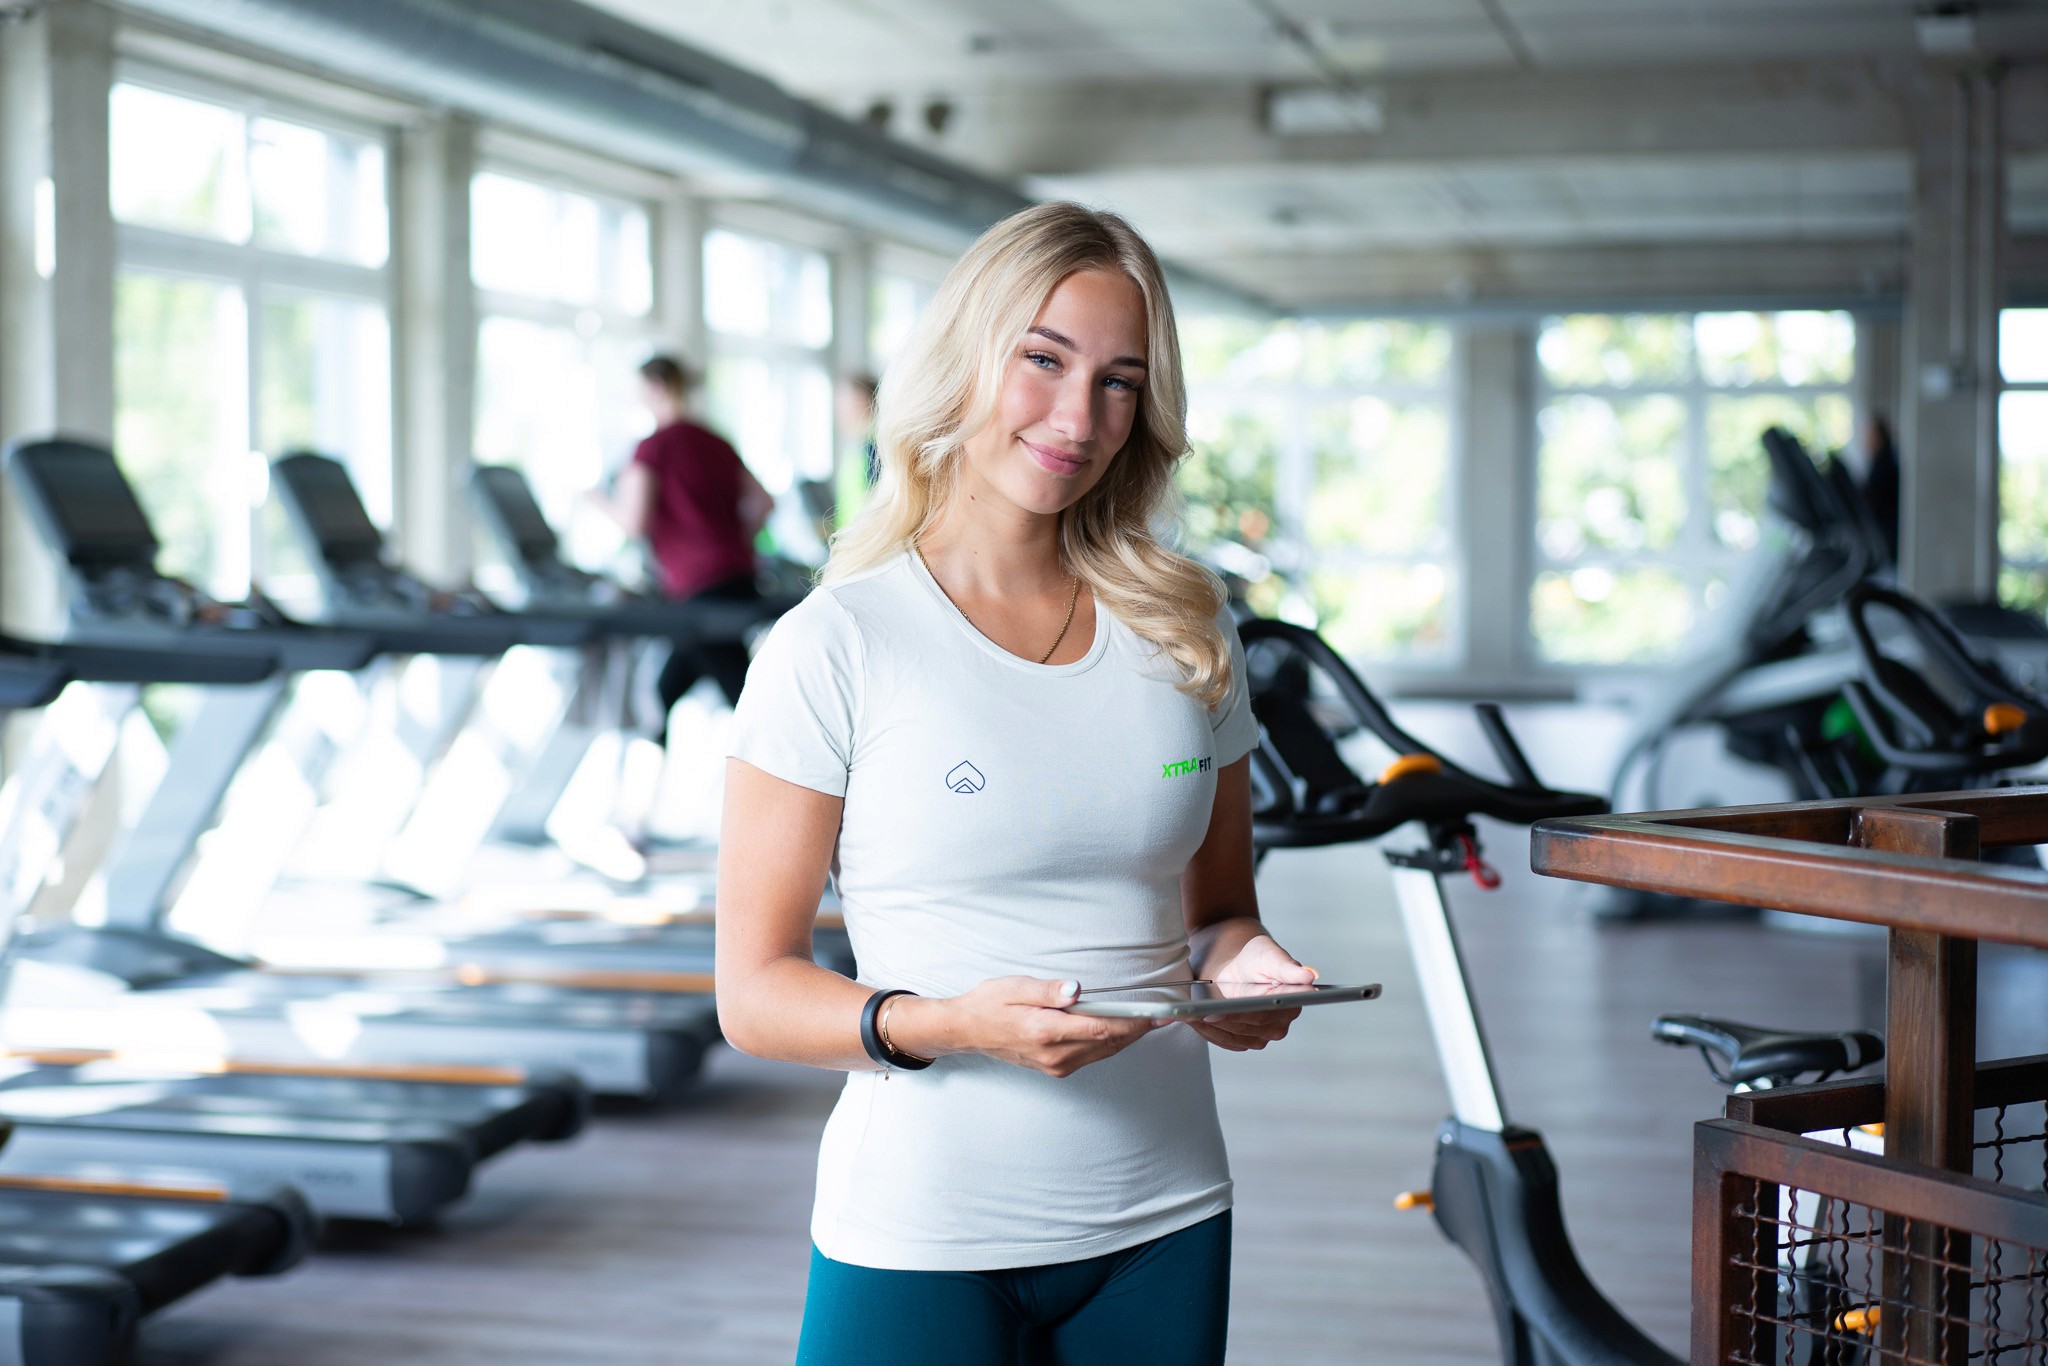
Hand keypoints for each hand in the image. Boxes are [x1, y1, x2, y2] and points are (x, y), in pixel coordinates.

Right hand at [891, 977, 1156, 1078]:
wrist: (968, 1030)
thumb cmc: (991, 1003)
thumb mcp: (1016, 986)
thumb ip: (1049, 990)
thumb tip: (1077, 990)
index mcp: (1046, 1031)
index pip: (1101, 1028)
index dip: (1133, 1022)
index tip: (1155, 1013)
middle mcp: (1054, 1054)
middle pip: (1109, 1043)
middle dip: (1137, 1030)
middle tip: (1163, 1015)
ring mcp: (1055, 1065)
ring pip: (1103, 1052)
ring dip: (1127, 1038)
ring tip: (1149, 1021)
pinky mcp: (1055, 1068)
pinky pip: (1092, 1056)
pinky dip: (1110, 1044)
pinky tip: (1119, 1030)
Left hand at [1192, 935, 1316, 1052]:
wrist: (1238, 964)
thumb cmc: (1256, 956)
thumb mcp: (1269, 955)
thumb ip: (1288, 967)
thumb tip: (1311, 976)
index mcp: (1292, 1002)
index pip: (1266, 1012)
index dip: (1242, 1012)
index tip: (1220, 1009)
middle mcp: (1280, 1024)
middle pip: (1248, 1027)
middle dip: (1223, 1018)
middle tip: (1199, 1012)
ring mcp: (1262, 1035)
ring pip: (1234, 1036)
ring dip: (1212, 1026)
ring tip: (1190, 1015)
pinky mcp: (1245, 1040)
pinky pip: (1225, 1041)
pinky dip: (1209, 1032)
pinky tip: (1195, 1020)